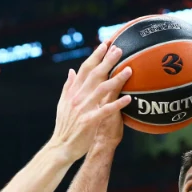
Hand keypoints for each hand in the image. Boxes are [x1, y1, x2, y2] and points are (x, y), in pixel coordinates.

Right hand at [50, 41, 133, 161]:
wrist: (61, 147)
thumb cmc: (65, 127)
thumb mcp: (63, 104)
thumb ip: (68, 87)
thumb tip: (70, 71)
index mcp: (73, 92)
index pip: (85, 69)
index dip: (95, 56)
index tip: (105, 44)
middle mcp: (78, 98)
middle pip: (94, 75)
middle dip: (107, 61)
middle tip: (119, 49)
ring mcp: (83, 109)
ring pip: (101, 90)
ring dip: (116, 79)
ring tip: (129, 70)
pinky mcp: (89, 121)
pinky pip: (106, 110)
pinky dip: (117, 104)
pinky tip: (129, 98)